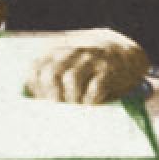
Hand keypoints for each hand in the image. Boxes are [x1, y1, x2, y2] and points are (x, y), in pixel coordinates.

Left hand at [24, 28, 149, 103]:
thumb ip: (50, 73)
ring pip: (71, 79)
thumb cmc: (89, 65)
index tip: (43, 101)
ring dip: (71, 98)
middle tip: (58, 109)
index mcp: (57, 50)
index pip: (36, 68)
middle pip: (51, 73)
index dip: (36, 87)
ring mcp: (91, 59)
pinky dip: (90, 100)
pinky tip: (90, 105)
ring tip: (75, 107)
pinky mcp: (108, 70)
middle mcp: (72, 52)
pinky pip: (95, 87)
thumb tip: (34, 98)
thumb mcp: (67, 61)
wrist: (124, 53)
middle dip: (52, 95)